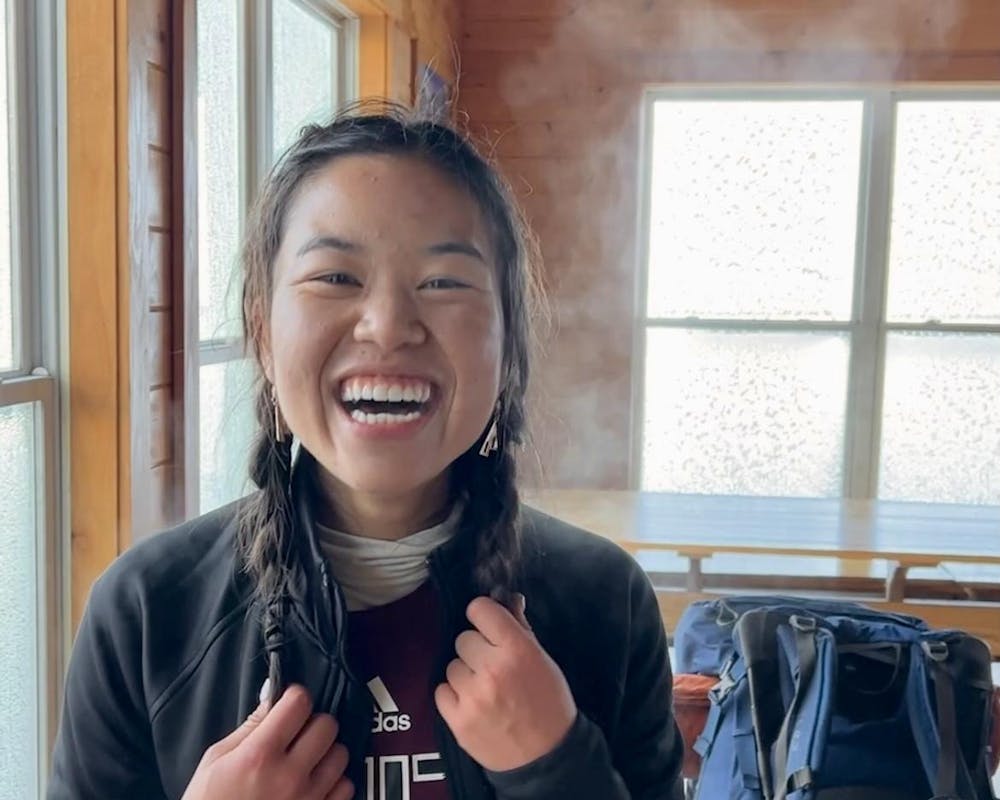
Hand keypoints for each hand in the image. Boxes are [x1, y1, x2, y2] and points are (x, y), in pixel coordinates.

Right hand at [181, 684, 353, 799]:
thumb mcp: (216, 761)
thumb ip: (250, 727)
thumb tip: (273, 696)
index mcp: (259, 755)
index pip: (300, 703)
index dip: (294, 698)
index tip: (289, 704)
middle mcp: (288, 776)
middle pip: (327, 725)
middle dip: (312, 724)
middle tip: (297, 734)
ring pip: (341, 754)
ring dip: (325, 753)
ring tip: (305, 762)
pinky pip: (346, 787)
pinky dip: (333, 783)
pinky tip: (312, 785)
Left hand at [434, 594, 576, 771]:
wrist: (546, 757)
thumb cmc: (549, 704)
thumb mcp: (543, 660)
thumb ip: (520, 629)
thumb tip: (506, 599)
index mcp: (517, 649)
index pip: (480, 609)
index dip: (483, 615)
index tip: (488, 626)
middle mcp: (492, 669)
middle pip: (463, 638)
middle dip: (477, 650)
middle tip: (493, 667)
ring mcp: (472, 695)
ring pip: (452, 665)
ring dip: (465, 674)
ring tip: (485, 690)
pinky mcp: (457, 719)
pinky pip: (441, 691)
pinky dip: (454, 696)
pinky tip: (473, 704)